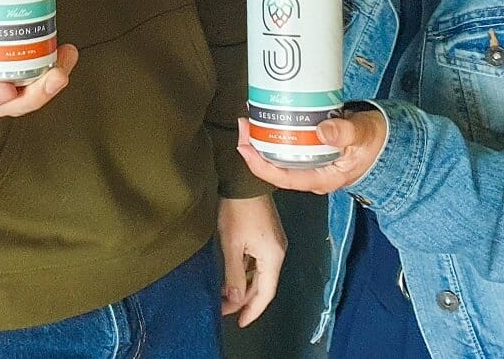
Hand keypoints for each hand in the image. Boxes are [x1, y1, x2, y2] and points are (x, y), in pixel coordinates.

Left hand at [216, 194, 285, 326]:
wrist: (244, 181)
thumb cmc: (237, 211)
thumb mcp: (231, 245)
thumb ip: (234, 274)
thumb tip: (234, 300)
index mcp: (273, 258)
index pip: (265, 294)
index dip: (252, 311)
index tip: (239, 323)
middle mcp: (278, 253)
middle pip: (264, 285)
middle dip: (245, 300)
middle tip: (226, 310)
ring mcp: (274, 244)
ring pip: (260, 274)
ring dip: (244, 286)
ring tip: (225, 297)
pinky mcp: (267, 236)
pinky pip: (259, 262)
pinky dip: (246, 272)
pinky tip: (233, 276)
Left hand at [235, 112, 386, 194]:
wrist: (390, 140)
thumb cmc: (377, 142)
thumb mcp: (363, 135)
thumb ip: (345, 132)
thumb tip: (322, 130)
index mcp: (321, 178)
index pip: (283, 178)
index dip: (259, 165)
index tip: (244, 147)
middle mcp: (312, 173)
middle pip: (275, 166)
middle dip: (255, 147)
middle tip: (245, 122)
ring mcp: (312, 162)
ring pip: (280, 155)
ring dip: (264, 137)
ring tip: (252, 116)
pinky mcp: (314, 148)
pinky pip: (290, 143)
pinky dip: (277, 131)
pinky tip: (270, 115)